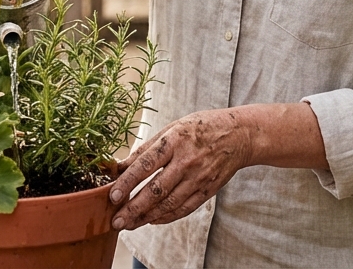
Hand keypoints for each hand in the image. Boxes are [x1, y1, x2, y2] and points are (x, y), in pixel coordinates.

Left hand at [109, 109, 253, 230]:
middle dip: (134, 208)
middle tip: (116, 220)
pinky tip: (152, 221)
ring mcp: (198, 178)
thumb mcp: (172, 128)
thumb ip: (146, 149)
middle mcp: (186, 161)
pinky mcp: (207, 190)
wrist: (239, 135)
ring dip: (146, 217)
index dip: (128, 182)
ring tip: (129, 224)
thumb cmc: (201, 127)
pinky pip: (184, 208)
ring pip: (169, 203)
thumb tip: (120, 166)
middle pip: (156, 190)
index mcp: (174, 141)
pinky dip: (166, 217)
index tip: (112, 196)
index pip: (146, 164)